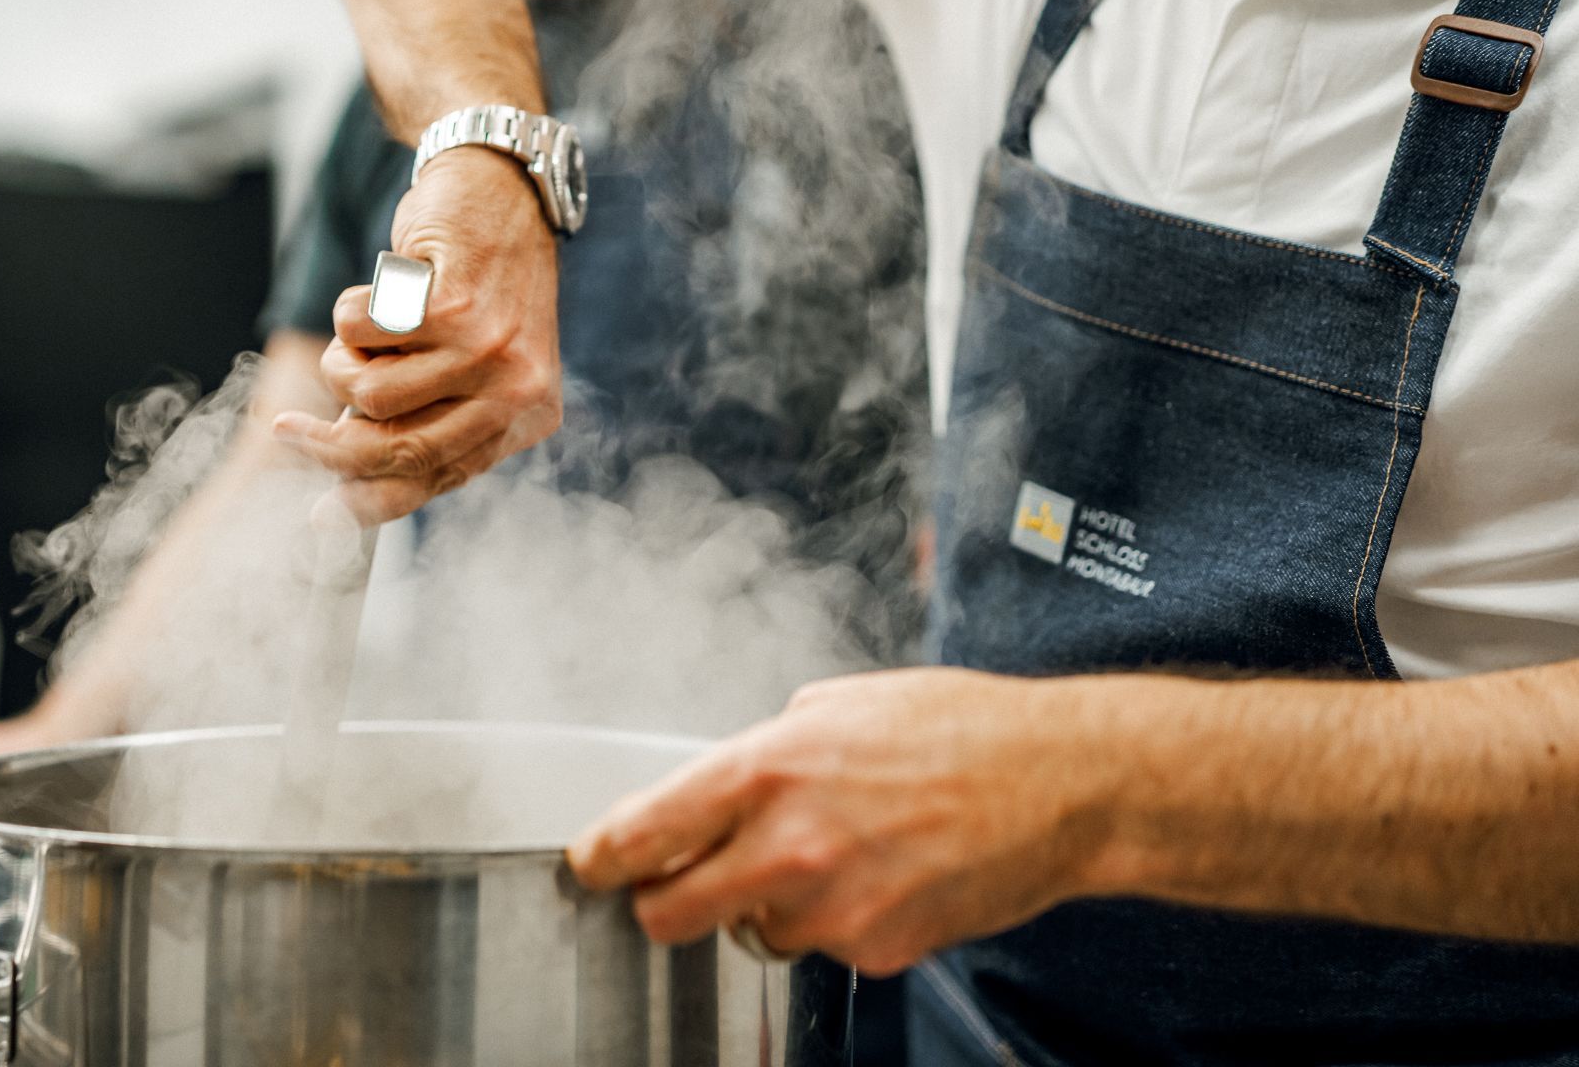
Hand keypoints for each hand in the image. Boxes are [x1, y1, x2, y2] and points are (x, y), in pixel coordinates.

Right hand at [274, 146, 561, 522]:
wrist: (500, 186)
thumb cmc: (475, 280)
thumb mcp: (467, 361)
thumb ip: (422, 419)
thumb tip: (338, 493)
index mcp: (526, 416)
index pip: (438, 479)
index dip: (370, 502)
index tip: (319, 516)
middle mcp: (518, 390)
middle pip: (399, 450)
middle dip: (329, 447)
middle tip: (288, 431)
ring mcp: (489, 349)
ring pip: (369, 394)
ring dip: (343, 360)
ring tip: (365, 329)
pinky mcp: (453, 305)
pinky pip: (361, 335)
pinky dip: (351, 310)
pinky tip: (384, 283)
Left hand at [566, 668, 1119, 974]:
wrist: (1061, 783)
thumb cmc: (959, 728)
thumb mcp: (841, 704)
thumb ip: (768, 746)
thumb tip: (723, 781)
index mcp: (768, 767)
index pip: (643, 832)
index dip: (601, 857)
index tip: (591, 865)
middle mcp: (788, 844)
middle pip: (668, 913)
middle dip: (666, 901)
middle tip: (685, 881)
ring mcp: (833, 907)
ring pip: (752, 933)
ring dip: (769, 905)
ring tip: (833, 854)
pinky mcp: (877, 949)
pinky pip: (824, 947)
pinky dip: (839, 920)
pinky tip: (883, 874)